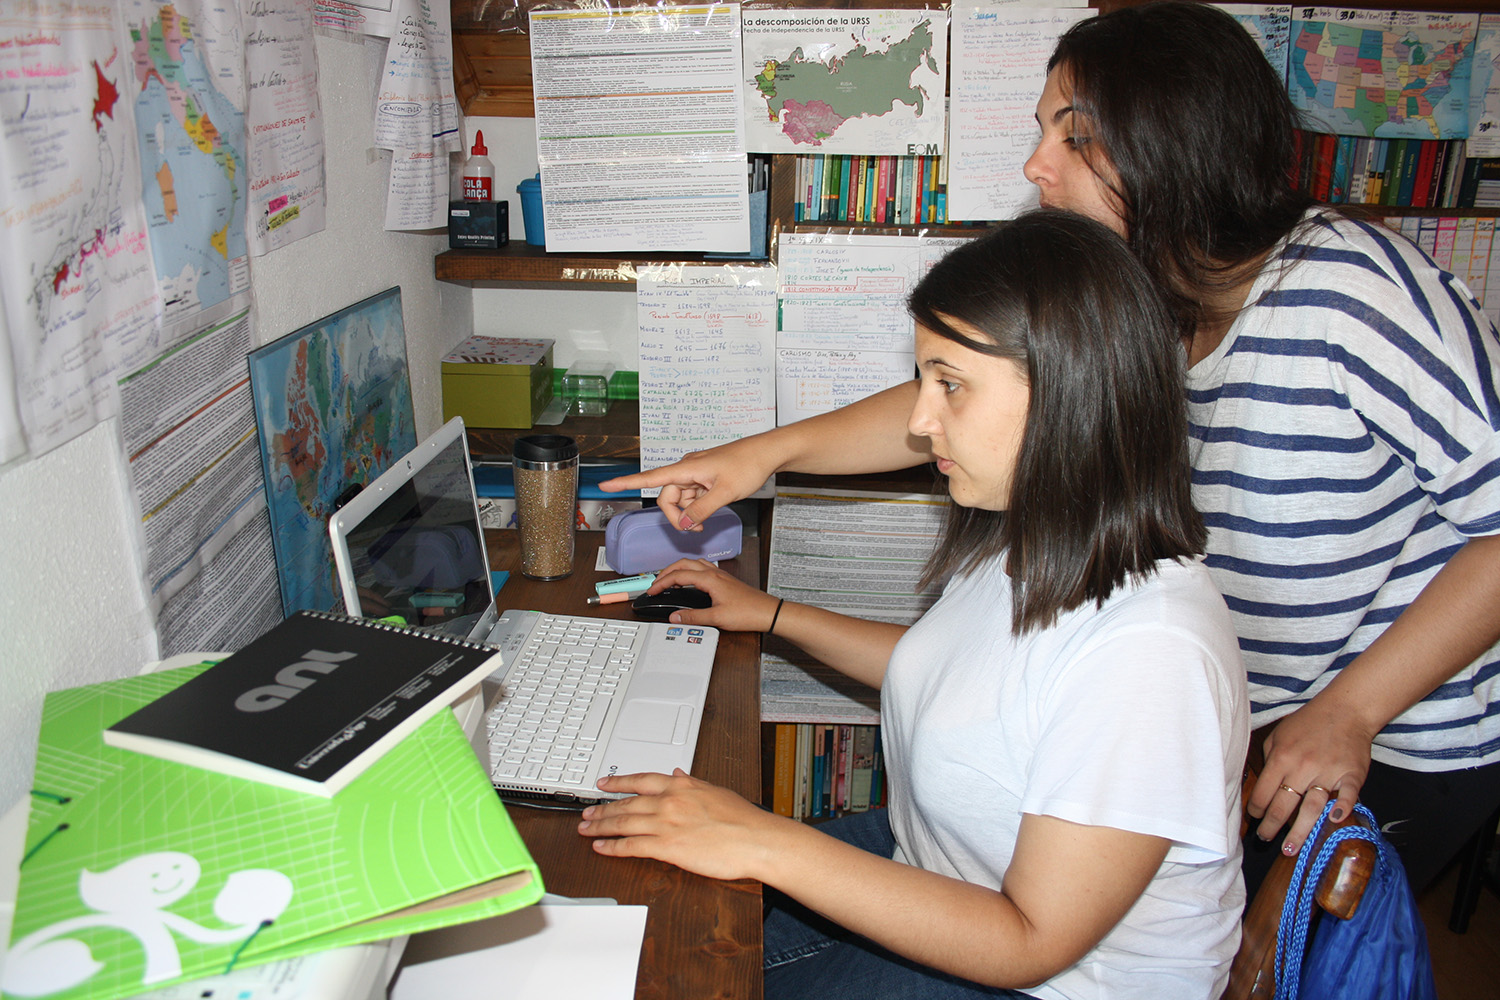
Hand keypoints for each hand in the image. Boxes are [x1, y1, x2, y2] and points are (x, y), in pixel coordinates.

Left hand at [577, 769, 783, 880]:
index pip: (640, 780)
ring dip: (601, 826)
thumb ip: (692, 783)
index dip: (618, 782)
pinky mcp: (666, 847)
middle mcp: (669, 801)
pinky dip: (613, 847)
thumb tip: (679, 774)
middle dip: (602, 808)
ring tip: (586, 829)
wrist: (755, 839)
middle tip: (586, 812)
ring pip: (623, 822)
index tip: (604, 784)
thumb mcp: (715, 790)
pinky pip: (631, 846)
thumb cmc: (742, 819)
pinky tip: (601, 847)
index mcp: (681, 785)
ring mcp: (666, 824)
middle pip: (626, 803)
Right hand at [598, 440, 777, 529]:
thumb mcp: (724, 493)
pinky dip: (697, 507)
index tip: (605, 484)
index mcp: (686, 468)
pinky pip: (692, 495)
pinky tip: (710, 510)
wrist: (766, 453)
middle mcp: (687, 468)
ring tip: (706, 521)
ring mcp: (696, 473)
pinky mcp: (704, 477)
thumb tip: (683, 523)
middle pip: (667, 496)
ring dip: (688, 513)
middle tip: (695, 528)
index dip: (626, 482)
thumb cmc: (747, 465)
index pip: (650, 477)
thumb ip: (701, 510)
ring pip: (680, 498)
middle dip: (676, 515)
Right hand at [649, 559, 780, 630]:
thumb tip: (675, 617)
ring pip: (693, 564)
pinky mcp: (724, 580)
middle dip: (666, 572)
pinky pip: (702, 568)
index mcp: (709, 579)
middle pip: (683, 564)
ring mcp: (720, 575)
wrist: (767, 612)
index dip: (662, 582)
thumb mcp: (717, 618)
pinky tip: (689, 581)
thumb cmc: (748, 612)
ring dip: (678, 569)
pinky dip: (690, 571)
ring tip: (669, 579)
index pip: (678, 575)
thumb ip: (693, 617)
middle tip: (656, 583)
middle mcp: (714, 573)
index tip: (652, 591)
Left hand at [1245, 699, 1370, 855]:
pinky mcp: (1352, 774)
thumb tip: (1262, 784)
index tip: (1253, 820)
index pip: (1263, 792)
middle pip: (1283, 805)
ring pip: (1311, 808)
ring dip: (1299, 831)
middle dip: (1271, 826)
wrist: (1345, 710)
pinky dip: (1342, 809)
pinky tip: (1333, 822)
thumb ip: (1268, 757)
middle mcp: (1302, 767)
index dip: (1256, 809)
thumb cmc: (1308, 723)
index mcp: (1281, 758)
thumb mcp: (1278, 734)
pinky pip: (1347, 795)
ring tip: (1290, 849)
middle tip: (1264, 840)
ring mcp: (1328, 772)